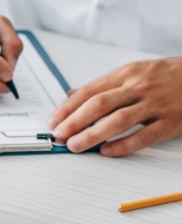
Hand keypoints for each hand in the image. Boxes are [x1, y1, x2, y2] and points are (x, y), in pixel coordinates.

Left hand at [47, 58, 181, 156]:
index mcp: (125, 74)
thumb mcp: (133, 71)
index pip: (88, 91)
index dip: (67, 108)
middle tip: (58, 135)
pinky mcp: (171, 122)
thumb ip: (103, 85)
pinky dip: (124, 145)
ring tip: (75, 146)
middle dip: (74, 122)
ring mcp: (155, 105)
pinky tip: (107, 152)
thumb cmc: (166, 75)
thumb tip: (72, 94)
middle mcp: (138, 87)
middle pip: (99, 105)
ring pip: (118, 120)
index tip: (53, 121)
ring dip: (93, 134)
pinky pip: (144, 135)